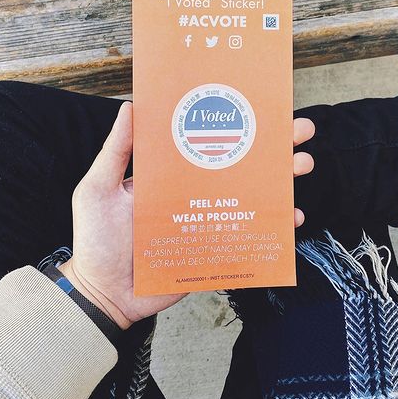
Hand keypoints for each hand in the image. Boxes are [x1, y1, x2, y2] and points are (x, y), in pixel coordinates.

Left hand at [60, 102, 315, 329]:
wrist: (103, 293)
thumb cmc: (96, 239)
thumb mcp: (98, 188)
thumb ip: (116, 151)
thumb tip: (131, 105)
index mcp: (172, 172)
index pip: (210, 139)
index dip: (237, 122)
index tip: (262, 105)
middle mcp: (195, 191)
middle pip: (241, 164)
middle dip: (274, 145)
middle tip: (300, 130)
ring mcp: (208, 219)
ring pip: (253, 195)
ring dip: (282, 179)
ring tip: (300, 166)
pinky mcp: (215, 247)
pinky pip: (250, 234)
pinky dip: (274, 226)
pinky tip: (292, 218)